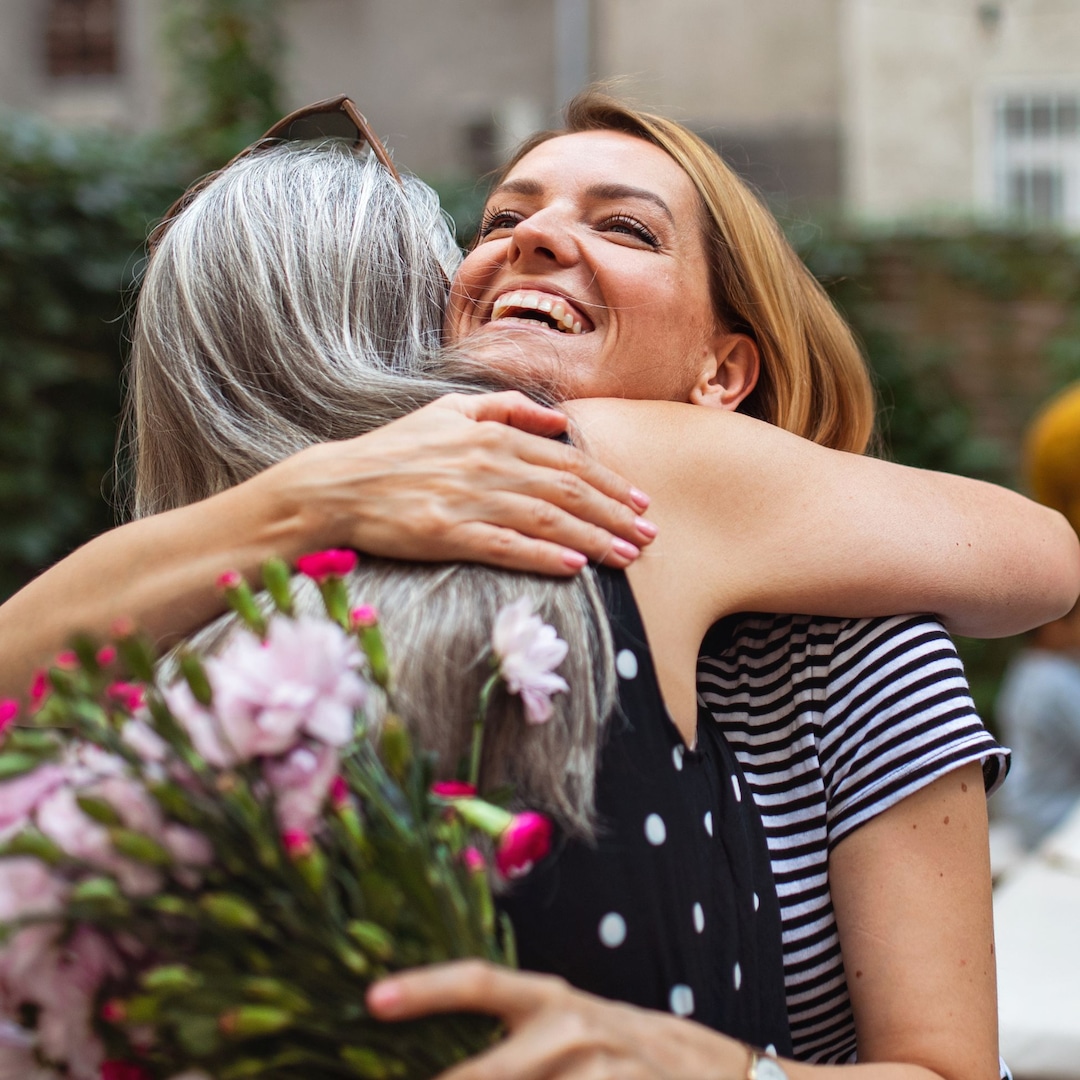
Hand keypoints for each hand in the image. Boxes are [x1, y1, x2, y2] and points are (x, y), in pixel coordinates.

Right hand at [262, 391, 656, 574]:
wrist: (337, 485)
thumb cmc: (395, 450)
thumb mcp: (448, 411)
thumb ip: (506, 409)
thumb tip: (558, 422)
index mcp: (493, 436)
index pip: (567, 462)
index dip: (609, 483)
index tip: (639, 502)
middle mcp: (489, 465)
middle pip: (568, 492)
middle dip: (614, 515)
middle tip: (649, 536)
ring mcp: (469, 500)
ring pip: (547, 520)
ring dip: (593, 539)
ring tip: (627, 556)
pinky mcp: (448, 534)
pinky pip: (506, 546)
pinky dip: (544, 556)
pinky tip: (574, 567)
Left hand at [366, 960, 747, 1079]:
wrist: (721, 1074)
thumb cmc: (628, 1050)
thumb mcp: (575, 1027)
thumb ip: (519, 1038)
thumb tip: (450, 1065)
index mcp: (552, 999)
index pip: (481, 982)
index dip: (426, 988)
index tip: (371, 997)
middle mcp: (569, 1028)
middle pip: (482, 1072)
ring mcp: (594, 1069)